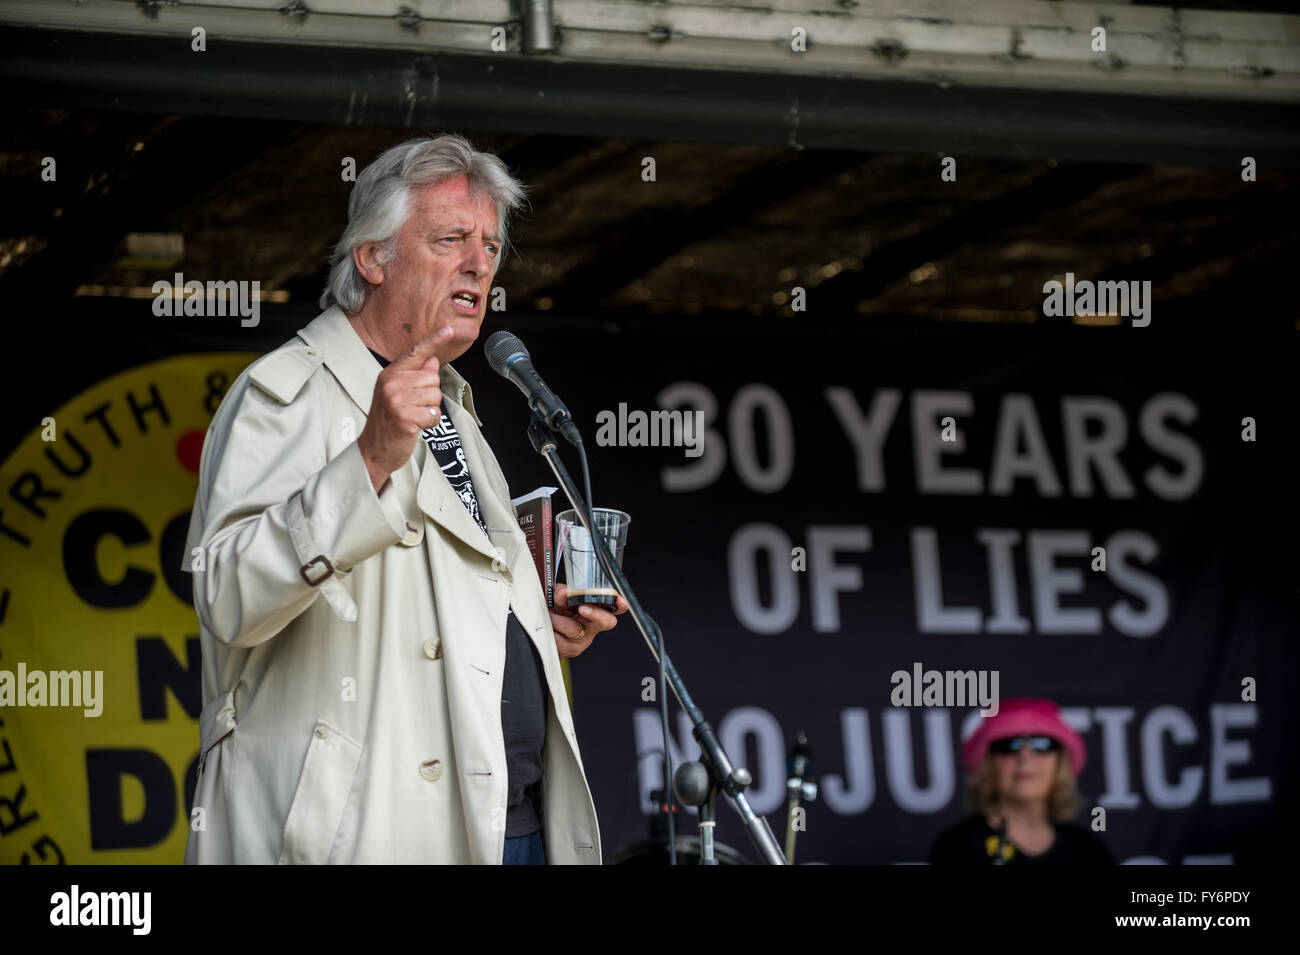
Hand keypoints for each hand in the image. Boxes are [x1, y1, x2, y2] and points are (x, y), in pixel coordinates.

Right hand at [358, 326, 453, 489]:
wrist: (373, 449)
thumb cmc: (388, 421)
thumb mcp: (397, 393)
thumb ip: (414, 376)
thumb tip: (432, 360)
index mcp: (390, 374)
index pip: (415, 353)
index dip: (434, 340)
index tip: (449, 329)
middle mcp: (391, 383)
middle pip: (432, 378)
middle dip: (430, 395)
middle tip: (413, 407)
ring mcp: (397, 400)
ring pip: (435, 396)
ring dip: (430, 409)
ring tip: (413, 416)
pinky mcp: (405, 417)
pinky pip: (434, 414)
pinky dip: (430, 423)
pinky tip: (416, 426)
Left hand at [550, 581, 627, 658]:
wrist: (545, 633)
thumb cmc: (558, 613)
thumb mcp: (560, 599)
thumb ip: (563, 593)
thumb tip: (564, 593)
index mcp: (596, 611)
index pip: (616, 607)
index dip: (620, 604)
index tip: (617, 600)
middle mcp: (593, 627)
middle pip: (607, 622)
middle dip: (596, 613)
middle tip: (582, 607)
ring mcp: (583, 641)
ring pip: (574, 629)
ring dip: (558, 618)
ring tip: (550, 613)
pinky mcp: (569, 651)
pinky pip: (559, 639)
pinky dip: (550, 629)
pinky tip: (548, 626)